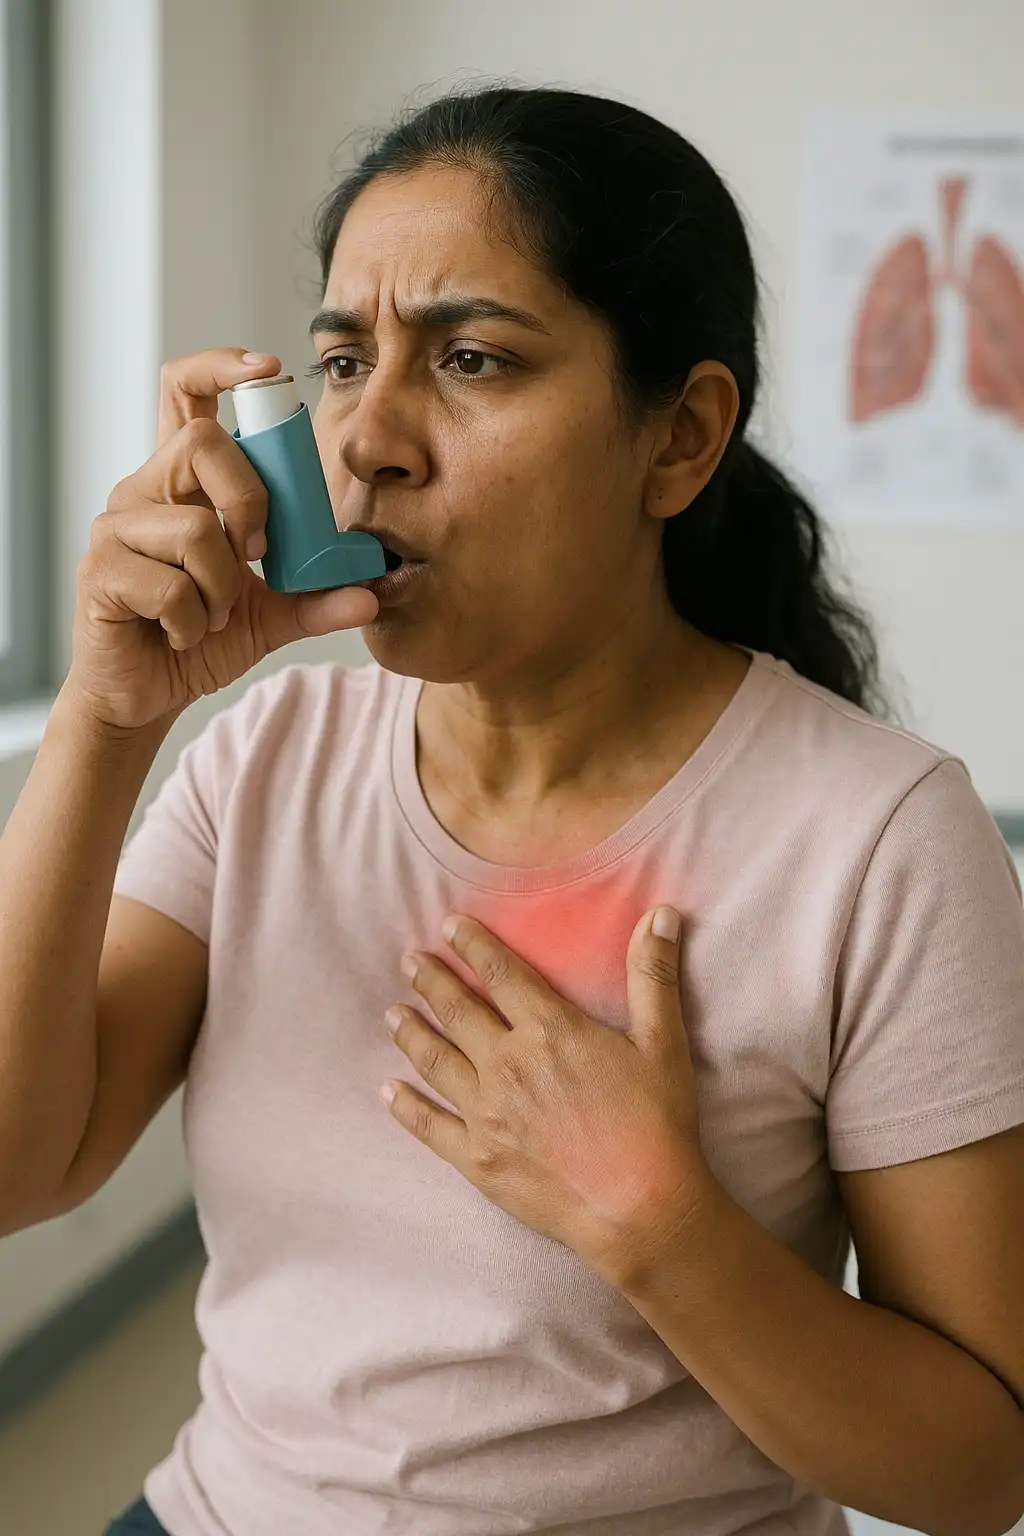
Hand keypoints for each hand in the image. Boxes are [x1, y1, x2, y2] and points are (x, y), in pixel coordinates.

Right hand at [65, 348, 378, 732]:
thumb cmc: (196, 640)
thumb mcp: (270, 616)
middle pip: (203, 446)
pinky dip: (194, 621)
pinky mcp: (100, 572)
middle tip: (257, 557)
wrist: (147, 696)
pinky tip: (182, 634)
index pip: (184, 392)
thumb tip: (371, 592)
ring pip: (194, 529)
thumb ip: (317, 599)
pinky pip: (170, 586)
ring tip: (213, 616)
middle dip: (250, 504)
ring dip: (224, 588)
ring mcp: (116, 528)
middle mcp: (143, 492)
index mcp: (181, 484)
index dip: (221, 366)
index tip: (267, 369)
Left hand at [380, 906, 718, 1286]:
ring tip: (392, 1014)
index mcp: (548, 1029)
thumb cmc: (656, 1124)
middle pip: (458, 1012)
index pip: (500, 974)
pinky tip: (388, 1092)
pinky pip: (430, 1126)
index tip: (449, 926)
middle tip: (409, 962)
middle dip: (431, 982)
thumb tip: (662, 914)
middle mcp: (506, 1063)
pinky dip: (405, 1107)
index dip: (472, 946)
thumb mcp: (663, 1041)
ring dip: (411, 1033)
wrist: (640, 1207)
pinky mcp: (476, 1158)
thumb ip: (653, 974)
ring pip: (436, 1061)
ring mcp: (486, 1112)